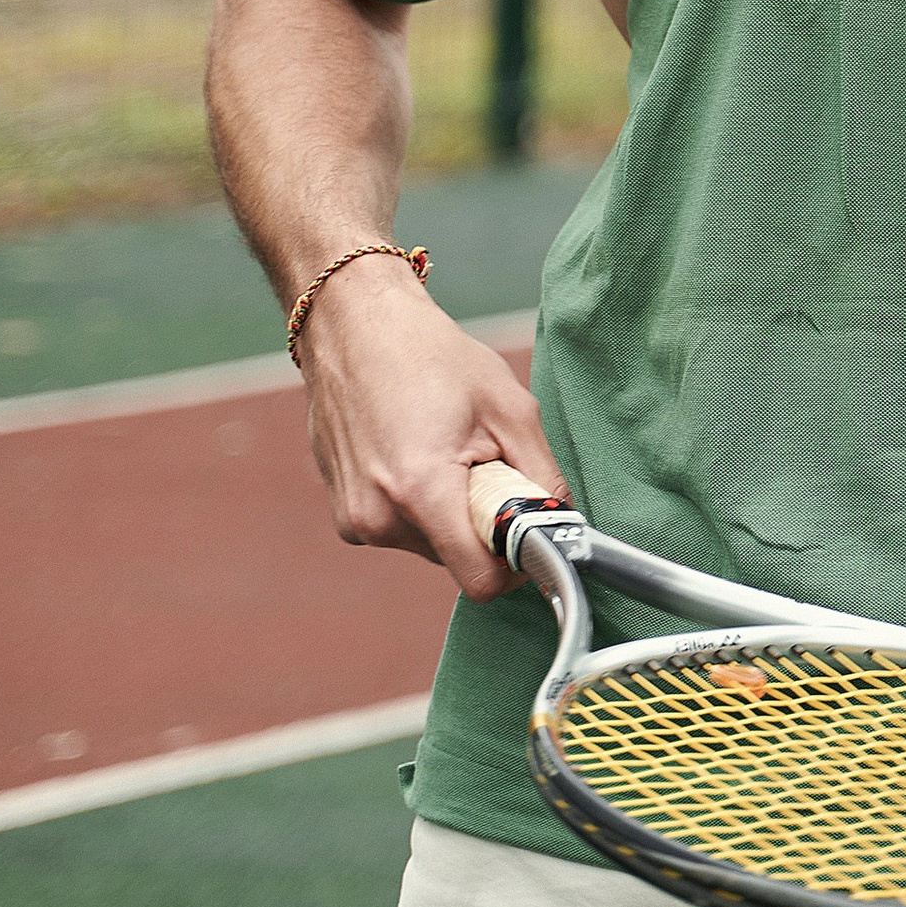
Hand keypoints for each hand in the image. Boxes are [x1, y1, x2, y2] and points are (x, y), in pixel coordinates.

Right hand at [296, 255, 565, 600]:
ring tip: (443, 448)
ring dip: (449, 511)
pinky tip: (413, 452)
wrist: (352, 326)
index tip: (526, 529)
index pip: (482, 580)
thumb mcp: (509, 408)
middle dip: (480, 522)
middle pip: (458, 559)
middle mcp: (379, 518)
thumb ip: (542, 477)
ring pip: (432, 545)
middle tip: (480, 461)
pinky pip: (402, 529)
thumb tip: (561, 525)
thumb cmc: (431, 355)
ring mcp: (355, 520)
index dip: (516, 562)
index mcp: (421, 491)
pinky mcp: (344, 515)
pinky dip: (419, 504)